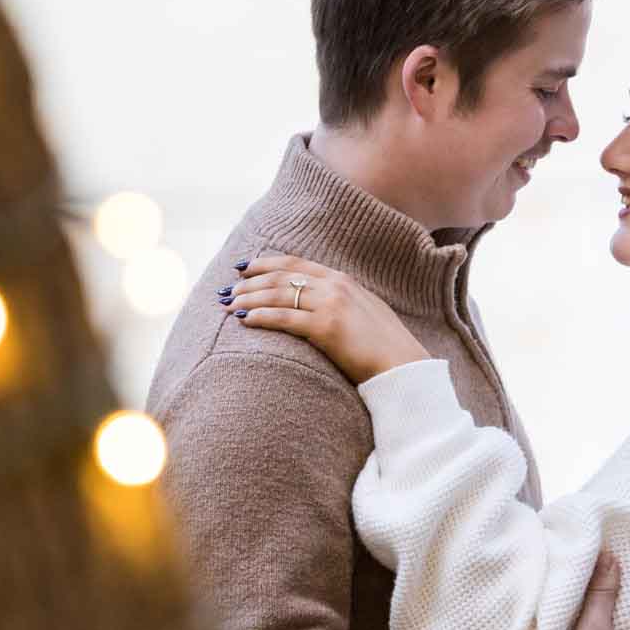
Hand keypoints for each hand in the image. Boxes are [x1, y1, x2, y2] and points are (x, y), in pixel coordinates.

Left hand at [223, 253, 431, 383]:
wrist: (403, 365)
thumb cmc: (384, 346)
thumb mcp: (364, 311)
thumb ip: (342, 301)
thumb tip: (317, 303)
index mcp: (343, 280)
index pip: (295, 263)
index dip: (265, 263)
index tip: (244, 268)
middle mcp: (335, 286)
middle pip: (281, 277)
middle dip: (249, 283)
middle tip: (227, 291)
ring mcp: (331, 304)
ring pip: (278, 294)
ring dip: (248, 299)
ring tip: (228, 306)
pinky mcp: (326, 328)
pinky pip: (284, 318)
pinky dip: (260, 317)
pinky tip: (245, 319)